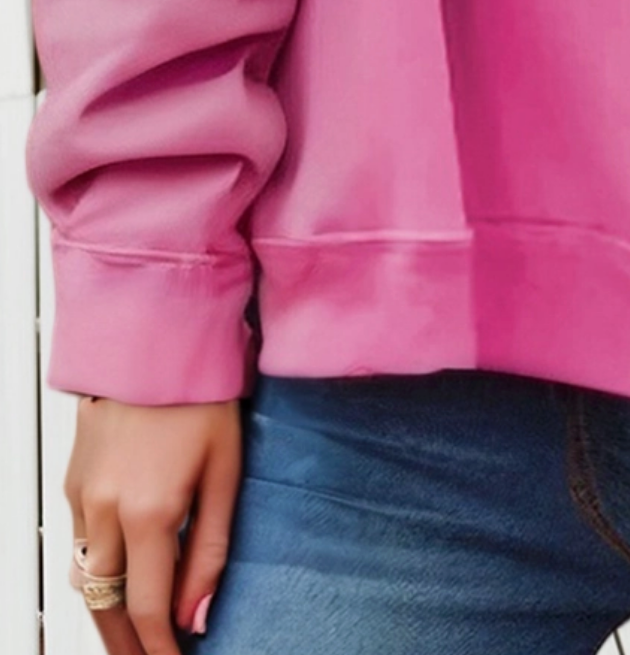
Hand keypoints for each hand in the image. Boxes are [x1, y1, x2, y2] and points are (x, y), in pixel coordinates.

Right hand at [65, 393, 241, 652]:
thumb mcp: (224, 472)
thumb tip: (197, 617)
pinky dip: (94, 573)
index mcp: (150, 513)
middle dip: (126, 646)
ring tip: (133, 634)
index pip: (148, 610)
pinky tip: (116, 578)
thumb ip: (211, 550)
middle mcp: (106, 512)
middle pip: (105, 607)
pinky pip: (77, 545)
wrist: (154, 338)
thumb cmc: (200, 396)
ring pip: (84, 581)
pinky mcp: (72, 482)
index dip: (159, 650)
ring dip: (105, 614)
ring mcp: (82, 497)